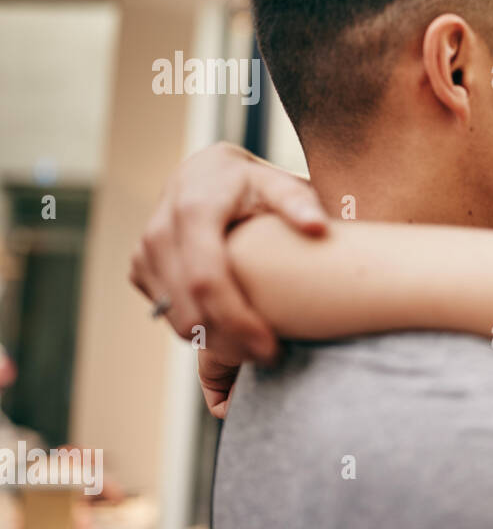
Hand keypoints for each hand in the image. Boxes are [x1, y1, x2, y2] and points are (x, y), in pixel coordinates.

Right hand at [129, 143, 327, 413]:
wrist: (204, 172)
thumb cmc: (251, 183)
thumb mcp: (278, 183)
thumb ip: (298, 202)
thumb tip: (317, 226)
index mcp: (193, 212)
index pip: (208, 281)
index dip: (237, 321)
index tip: (271, 349)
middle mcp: (159, 234)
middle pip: (189, 310)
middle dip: (230, 344)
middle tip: (270, 356)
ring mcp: (143, 253)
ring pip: (176, 318)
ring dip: (215, 341)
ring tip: (256, 345)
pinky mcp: (139, 268)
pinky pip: (167, 312)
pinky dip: (200, 327)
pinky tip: (231, 326)